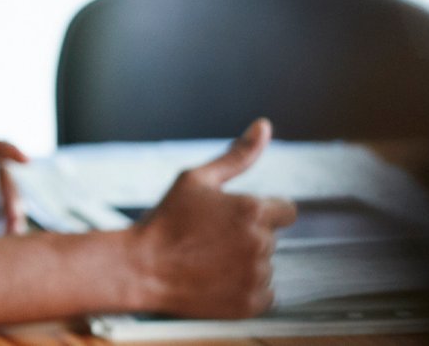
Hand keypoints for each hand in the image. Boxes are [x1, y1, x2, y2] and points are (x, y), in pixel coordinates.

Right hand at [125, 119, 297, 317]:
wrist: (141, 268)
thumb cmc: (167, 219)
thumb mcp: (197, 179)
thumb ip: (238, 155)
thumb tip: (265, 125)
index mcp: (254, 210)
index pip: (287, 211)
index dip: (262, 213)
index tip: (233, 220)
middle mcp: (261, 243)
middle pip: (270, 239)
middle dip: (247, 238)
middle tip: (209, 241)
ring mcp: (256, 276)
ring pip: (265, 266)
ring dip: (245, 264)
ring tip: (209, 262)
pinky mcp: (250, 304)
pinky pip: (264, 294)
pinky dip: (245, 290)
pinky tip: (217, 282)